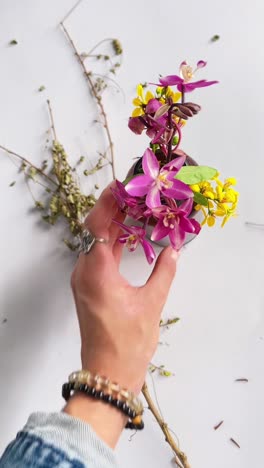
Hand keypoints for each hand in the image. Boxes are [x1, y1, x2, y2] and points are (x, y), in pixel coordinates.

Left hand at [71, 183, 177, 394]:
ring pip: (95, 244)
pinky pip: (97, 258)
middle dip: (112, 211)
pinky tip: (127, 238)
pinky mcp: (88, 289)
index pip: (98, 226)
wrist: (109, 373)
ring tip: (133, 211)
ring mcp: (83, 281)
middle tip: (132, 195)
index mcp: (96, 272)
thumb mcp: (151, 303)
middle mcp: (84, 273)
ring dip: (112, 228)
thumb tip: (173, 250)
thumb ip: (164, 272)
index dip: (107, 203)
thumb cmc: (127, 343)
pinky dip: (111, 245)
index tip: (120, 187)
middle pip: (94, 231)